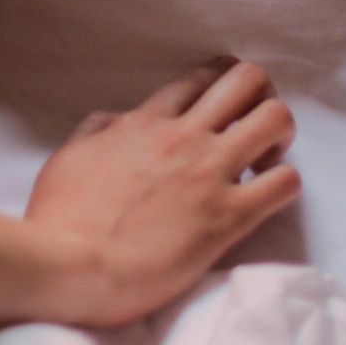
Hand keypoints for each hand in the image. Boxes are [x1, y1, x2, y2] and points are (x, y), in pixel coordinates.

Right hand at [23, 57, 299, 327]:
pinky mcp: (228, 218)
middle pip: (246, 81)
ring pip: (275, 119)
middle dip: (259, 95)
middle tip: (252, 123)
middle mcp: (185, 136)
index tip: (224, 103)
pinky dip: (284, 183)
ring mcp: (210, 173)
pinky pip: (284, 184)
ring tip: (266, 158)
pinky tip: (267, 196)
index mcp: (145, 121)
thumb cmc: (61, 217)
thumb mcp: (70, 155)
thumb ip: (99, 130)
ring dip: (279, 133)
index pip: (199, 78)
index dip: (218, 83)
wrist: (70, 265)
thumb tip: (119, 121)